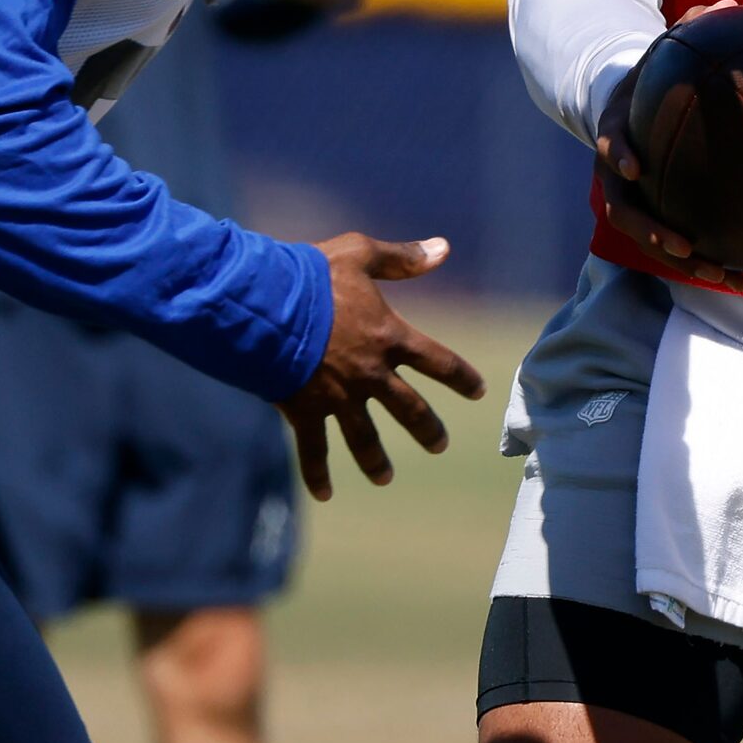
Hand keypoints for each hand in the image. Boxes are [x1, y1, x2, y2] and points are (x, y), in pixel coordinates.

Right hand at [276, 234, 485, 500]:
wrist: (264, 305)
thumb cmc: (311, 275)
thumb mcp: (359, 254)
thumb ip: (401, 258)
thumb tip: (443, 249)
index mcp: (388, 336)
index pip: (438, 361)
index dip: (461, 376)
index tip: (478, 391)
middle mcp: (370, 374)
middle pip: (410, 409)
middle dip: (427, 429)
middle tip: (439, 445)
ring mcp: (338, 397)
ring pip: (365, 438)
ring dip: (376, 460)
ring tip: (385, 477)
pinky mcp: (305, 410)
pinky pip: (314, 450)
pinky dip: (318, 474)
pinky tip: (325, 493)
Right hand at [588, 2, 740, 287]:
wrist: (631, 105)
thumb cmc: (657, 76)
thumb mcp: (668, 50)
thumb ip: (692, 31)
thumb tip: (726, 2)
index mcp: (618, 130)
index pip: (610, 142)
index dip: (619, 155)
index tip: (636, 168)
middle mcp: (619, 172)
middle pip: (624, 210)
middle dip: (653, 232)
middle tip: (683, 245)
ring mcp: (634, 199)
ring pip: (651, 239)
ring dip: (684, 261)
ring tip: (724, 276)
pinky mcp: (657, 216)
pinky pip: (679, 245)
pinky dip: (707, 262)